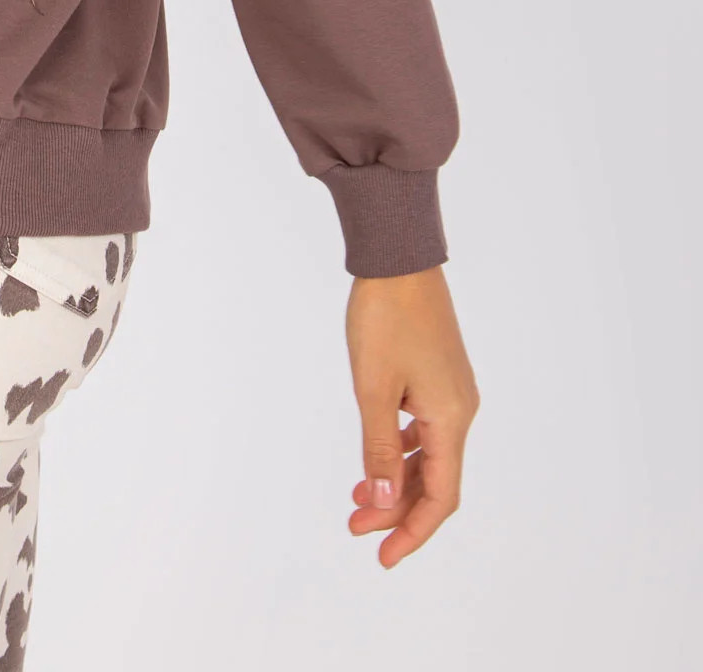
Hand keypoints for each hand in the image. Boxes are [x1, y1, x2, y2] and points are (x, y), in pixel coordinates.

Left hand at [343, 264, 478, 565]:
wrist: (398, 257)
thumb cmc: (384, 317)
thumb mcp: (373, 388)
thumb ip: (380, 448)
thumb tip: (385, 502)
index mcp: (451, 418)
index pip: (441, 497)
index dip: (413, 532)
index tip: (382, 558)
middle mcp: (461, 410)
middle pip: (436, 480)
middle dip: (397, 510)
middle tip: (355, 528)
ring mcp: (452, 392)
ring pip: (430, 455)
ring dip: (397, 481)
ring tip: (357, 499)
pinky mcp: (440, 376)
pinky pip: (426, 429)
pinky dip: (402, 450)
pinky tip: (377, 457)